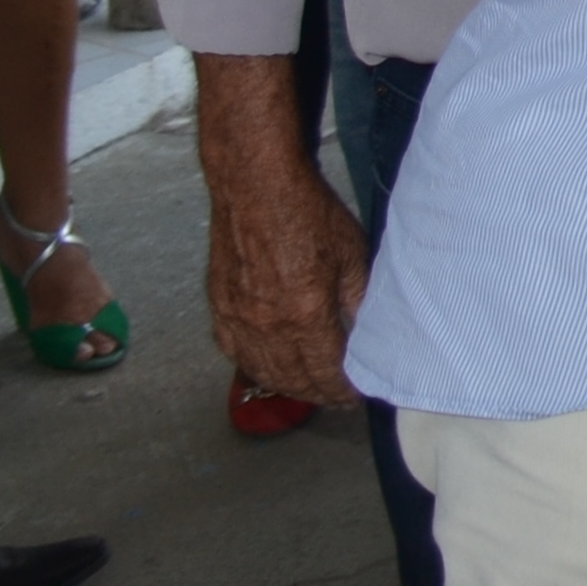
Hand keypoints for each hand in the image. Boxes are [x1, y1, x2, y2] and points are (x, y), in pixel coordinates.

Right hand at [205, 158, 369, 405]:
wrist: (255, 187)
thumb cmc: (306, 213)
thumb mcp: (352, 254)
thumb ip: (358, 300)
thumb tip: (367, 332)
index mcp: (304, 315)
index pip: (326, 372)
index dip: (342, 390)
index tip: (355, 396)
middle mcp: (266, 326)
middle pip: (293, 379)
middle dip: (318, 394)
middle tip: (336, 399)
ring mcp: (237, 319)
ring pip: (262, 371)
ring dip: (287, 386)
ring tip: (309, 389)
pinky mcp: (219, 308)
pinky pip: (235, 352)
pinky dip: (255, 366)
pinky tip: (269, 368)